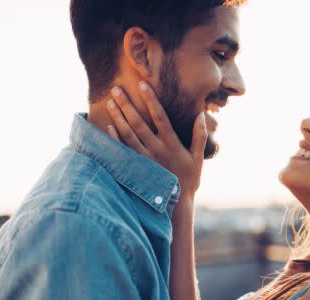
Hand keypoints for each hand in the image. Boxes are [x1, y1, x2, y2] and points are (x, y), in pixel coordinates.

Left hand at [106, 82, 206, 197]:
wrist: (177, 204)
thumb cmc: (189, 179)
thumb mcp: (198, 158)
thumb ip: (199, 136)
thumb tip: (201, 115)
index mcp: (172, 143)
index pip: (160, 117)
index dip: (151, 100)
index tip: (142, 85)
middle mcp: (157, 149)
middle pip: (139, 123)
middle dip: (127, 105)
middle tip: (116, 89)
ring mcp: (145, 159)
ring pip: (129, 135)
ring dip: (118, 118)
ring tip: (110, 103)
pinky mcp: (137, 169)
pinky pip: (124, 151)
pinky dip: (116, 139)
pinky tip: (109, 126)